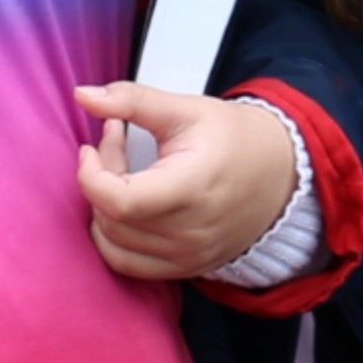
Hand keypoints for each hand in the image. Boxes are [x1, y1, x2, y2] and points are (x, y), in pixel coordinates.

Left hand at [74, 85, 297, 282]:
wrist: (280, 175)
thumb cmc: (234, 139)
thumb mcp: (185, 109)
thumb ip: (131, 100)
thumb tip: (82, 94)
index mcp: (192, 188)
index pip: (119, 201)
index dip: (90, 175)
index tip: (90, 147)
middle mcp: (191, 231)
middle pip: (113, 216)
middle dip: (99, 176)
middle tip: (113, 140)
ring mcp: (188, 256)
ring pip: (114, 240)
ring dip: (103, 203)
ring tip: (120, 169)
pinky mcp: (185, 268)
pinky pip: (127, 264)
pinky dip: (111, 236)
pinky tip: (120, 206)